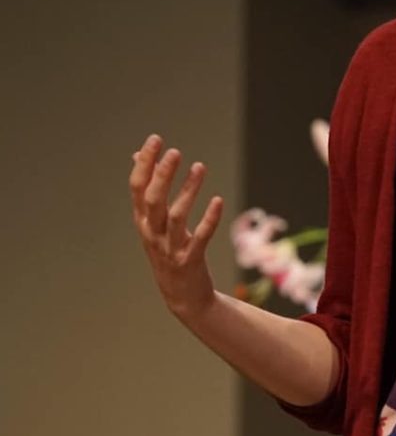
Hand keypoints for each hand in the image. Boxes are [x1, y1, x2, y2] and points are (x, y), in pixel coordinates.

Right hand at [129, 134, 223, 323]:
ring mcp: (170, 248)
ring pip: (175, 217)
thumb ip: (148, 188)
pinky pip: (200, 237)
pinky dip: (209, 219)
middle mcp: (152, 233)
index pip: (137, 188)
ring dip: (187, 191)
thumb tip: (137, 156)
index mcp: (142, 221)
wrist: (182, 296)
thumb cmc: (169, 251)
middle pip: (152, 200)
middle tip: (175, 151)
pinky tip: (218, 200)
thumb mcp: (154, 222)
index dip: (144, 163)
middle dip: (162, 175)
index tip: (155, 139)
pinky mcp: (190, 260)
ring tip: (200, 167)